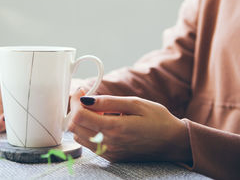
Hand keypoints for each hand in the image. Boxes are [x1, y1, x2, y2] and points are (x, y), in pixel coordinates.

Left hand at [68, 89, 191, 162]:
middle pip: (74, 128)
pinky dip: (89, 131)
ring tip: (97, 111)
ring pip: (79, 137)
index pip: (78, 116)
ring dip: (81, 121)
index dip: (75, 101)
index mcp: (115, 129)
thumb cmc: (159, 120)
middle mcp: (108, 144)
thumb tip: (85, 99)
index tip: (81, 91)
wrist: (174, 143)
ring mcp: (109, 153)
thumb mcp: (135, 103)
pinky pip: (90, 144)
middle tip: (86, 99)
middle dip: (75, 110)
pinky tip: (102, 122)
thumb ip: (108, 102)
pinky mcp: (112, 157)